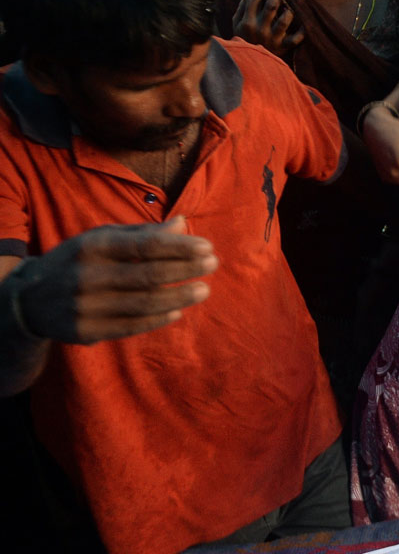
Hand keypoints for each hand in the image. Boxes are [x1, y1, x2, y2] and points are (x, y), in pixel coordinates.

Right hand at [18, 216, 216, 343]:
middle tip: (213, 264)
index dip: (180, 246)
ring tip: (203, 289)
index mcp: (93, 245)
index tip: (207, 246)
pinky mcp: (85, 330)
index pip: (146, 245)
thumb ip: (143, 234)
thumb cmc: (79, 261)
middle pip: (149, 274)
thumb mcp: (103, 239)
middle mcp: (87, 275)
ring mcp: (85, 305)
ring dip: (179, 296)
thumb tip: (184, 223)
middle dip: (186, 269)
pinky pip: (130, 326)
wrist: (30, 298)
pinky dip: (157, 319)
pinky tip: (177, 310)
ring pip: (143, 303)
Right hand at [231, 0, 305, 54]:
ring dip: (290, 11)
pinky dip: (301, 33)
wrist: (249, 63)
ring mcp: (272, 38)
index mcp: (248, 20)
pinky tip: (305, 25)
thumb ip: (242, 8)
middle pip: (270, 7)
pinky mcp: (282, 47)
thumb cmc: (243, 39)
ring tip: (294, 3)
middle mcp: (260, 28)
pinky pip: (294, 39)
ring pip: (284, 21)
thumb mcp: (237, 24)